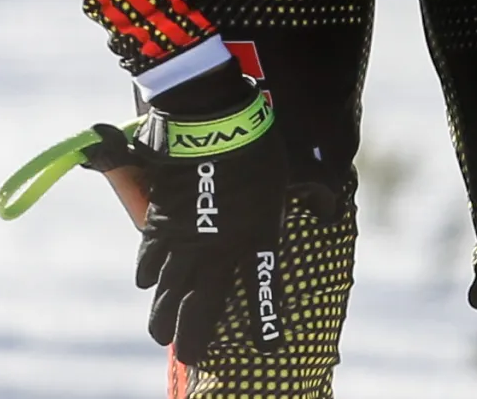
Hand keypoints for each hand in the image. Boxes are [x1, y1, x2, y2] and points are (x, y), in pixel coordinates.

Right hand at [129, 63, 287, 364]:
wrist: (214, 123)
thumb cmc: (258, 146)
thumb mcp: (289, 175)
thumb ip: (311, 197)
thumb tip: (331, 209)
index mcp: (255, 238)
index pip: (261, 291)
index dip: (265, 322)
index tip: (267, 347)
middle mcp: (218, 249)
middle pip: (199, 306)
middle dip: (193, 335)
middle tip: (189, 353)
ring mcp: (185, 237)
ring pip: (167, 290)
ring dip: (162, 314)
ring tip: (160, 334)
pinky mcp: (160, 219)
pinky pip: (149, 255)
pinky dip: (146, 272)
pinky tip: (145, 283)